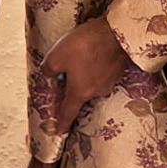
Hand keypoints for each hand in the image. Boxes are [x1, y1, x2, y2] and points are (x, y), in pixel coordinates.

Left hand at [40, 14, 129, 131]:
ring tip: (80, 56)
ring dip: (85, 72)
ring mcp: (110, 81)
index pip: (69, 111)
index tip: (62, 133)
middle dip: (73, 85)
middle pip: (80, 93)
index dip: (64, 122)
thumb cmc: (84, 46)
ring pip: (92, 81)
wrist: (116, 34)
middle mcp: (97, 91)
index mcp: (80, 92)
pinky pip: (102, 71)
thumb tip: (49, 74)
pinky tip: (92, 52)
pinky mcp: (118, 70)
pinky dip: (95, 65)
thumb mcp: (57, 56)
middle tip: (67, 73)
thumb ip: (49, 69)